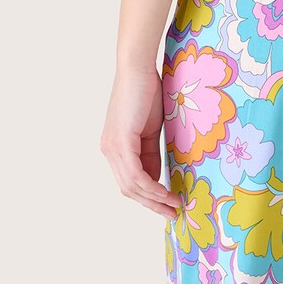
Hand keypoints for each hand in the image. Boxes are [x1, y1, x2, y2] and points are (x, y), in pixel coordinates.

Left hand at [100, 66, 181, 219]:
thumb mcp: (151, 128)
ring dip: (154, 199)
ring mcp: (112, 148)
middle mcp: (109, 151)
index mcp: (115, 147)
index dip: (150, 195)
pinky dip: (151, 187)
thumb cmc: (146, 91)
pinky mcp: (120, 143)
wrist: (137, 68)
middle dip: (152, 204)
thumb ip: (151, 151)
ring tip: (173, 206)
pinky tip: (165, 192)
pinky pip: (135, 175)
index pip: (131, 180)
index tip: (168, 203)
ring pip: (132, 186)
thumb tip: (159, 175)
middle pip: (129, 189)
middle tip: (172, 214)